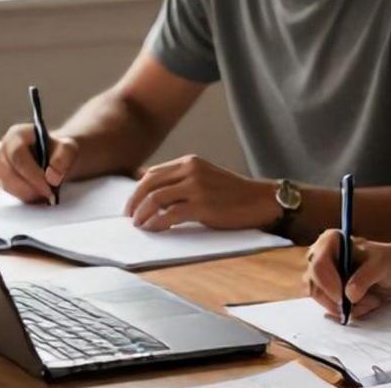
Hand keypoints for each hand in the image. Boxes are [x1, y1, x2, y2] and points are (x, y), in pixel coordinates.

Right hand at [0, 123, 77, 203]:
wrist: (54, 158)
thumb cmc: (57, 150)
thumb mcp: (68, 148)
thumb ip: (63, 158)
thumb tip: (52, 178)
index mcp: (17, 135)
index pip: (17, 154)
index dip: (32, 172)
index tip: (48, 184)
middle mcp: (3, 149)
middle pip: (9, 171)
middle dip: (31, 186)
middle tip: (49, 193)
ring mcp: (0, 166)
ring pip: (8, 184)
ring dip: (28, 193)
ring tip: (47, 193)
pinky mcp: (1, 181)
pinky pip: (10, 192)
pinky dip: (26, 196)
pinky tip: (40, 195)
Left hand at [124, 155, 277, 231]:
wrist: (260, 200)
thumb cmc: (234, 195)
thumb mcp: (206, 179)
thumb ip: (183, 182)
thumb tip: (155, 197)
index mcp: (190, 162)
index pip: (153, 173)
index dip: (137, 190)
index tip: (132, 205)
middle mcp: (191, 170)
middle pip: (149, 184)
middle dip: (134, 202)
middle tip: (129, 217)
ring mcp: (197, 187)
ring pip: (156, 198)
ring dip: (142, 214)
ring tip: (139, 225)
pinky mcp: (202, 205)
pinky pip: (169, 214)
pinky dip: (157, 223)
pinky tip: (153, 229)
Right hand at [304, 231, 390, 321]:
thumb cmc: (389, 261)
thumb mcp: (381, 265)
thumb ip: (364, 277)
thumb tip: (349, 294)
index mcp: (331, 243)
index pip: (318, 265)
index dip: (327, 283)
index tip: (342, 297)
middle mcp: (323, 259)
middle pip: (317, 287)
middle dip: (343, 299)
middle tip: (369, 300)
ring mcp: (325, 278)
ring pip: (326, 301)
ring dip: (352, 307)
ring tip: (373, 299)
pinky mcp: (332, 294)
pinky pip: (335, 310)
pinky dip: (353, 311)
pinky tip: (368, 301)